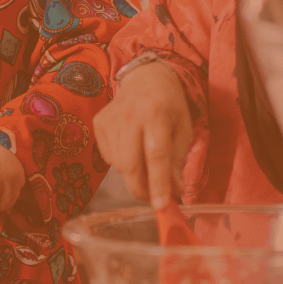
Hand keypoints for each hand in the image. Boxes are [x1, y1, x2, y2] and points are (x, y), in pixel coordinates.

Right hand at [92, 60, 191, 206]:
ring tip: (146, 161)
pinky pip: (109, 158)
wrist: (145, 77)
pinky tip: (132, 147)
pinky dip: (122, 162)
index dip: (158, 183)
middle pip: (131, 164)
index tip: (160, 206)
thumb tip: (174, 192)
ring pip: (119, 165)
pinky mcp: (98, 123)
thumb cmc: (169, 105)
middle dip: (141, 188)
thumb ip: (179, 160)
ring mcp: (110, 119)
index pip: (156, 155)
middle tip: (153, 197)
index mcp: (157, 114)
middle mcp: (130, 116)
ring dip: (134, 174)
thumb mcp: (184, 128)